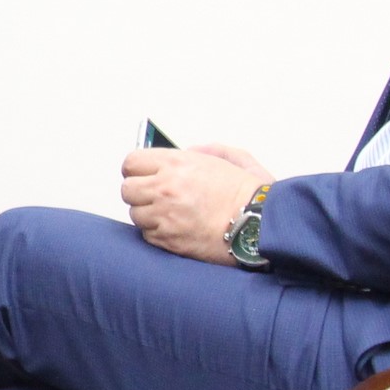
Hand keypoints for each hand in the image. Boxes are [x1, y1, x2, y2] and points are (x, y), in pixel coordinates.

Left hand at [121, 147, 269, 264]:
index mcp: (177, 164)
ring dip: (149, 214)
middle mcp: (165, 188)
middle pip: (127, 189)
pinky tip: (178, 229)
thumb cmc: (250, 196)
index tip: (144, 174)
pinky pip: (147, 234)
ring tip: (172, 214)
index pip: (131, 162)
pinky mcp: (167, 239)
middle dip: (140, 192)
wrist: (261, 227)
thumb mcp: (232, 158)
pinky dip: (158, 233)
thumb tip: (187, 153)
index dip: (137, 169)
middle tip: (157, 196)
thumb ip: (205, 150)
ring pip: (135, 213)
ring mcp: (164, 215)